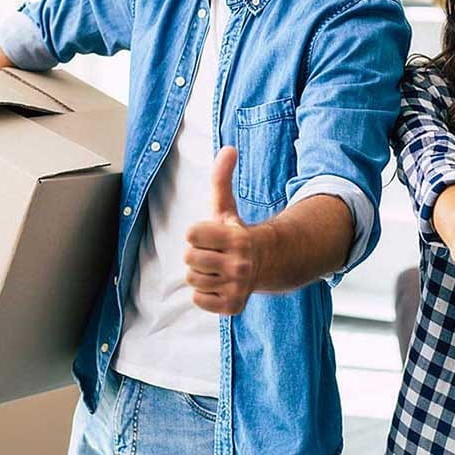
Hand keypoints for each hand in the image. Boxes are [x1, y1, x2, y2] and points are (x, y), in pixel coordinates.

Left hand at [185, 147, 258, 314]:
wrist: (265, 263)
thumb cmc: (236, 234)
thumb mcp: (226, 207)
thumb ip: (222, 178)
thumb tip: (227, 148)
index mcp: (236, 238)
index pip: (190, 235)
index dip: (197, 233)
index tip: (209, 234)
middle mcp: (239, 264)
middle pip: (189, 259)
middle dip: (197, 254)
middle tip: (213, 253)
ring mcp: (237, 286)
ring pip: (193, 280)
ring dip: (201, 274)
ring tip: (217, 269)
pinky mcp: (233, 306)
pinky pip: (198, 300)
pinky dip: (204, 294)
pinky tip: (218, 284)